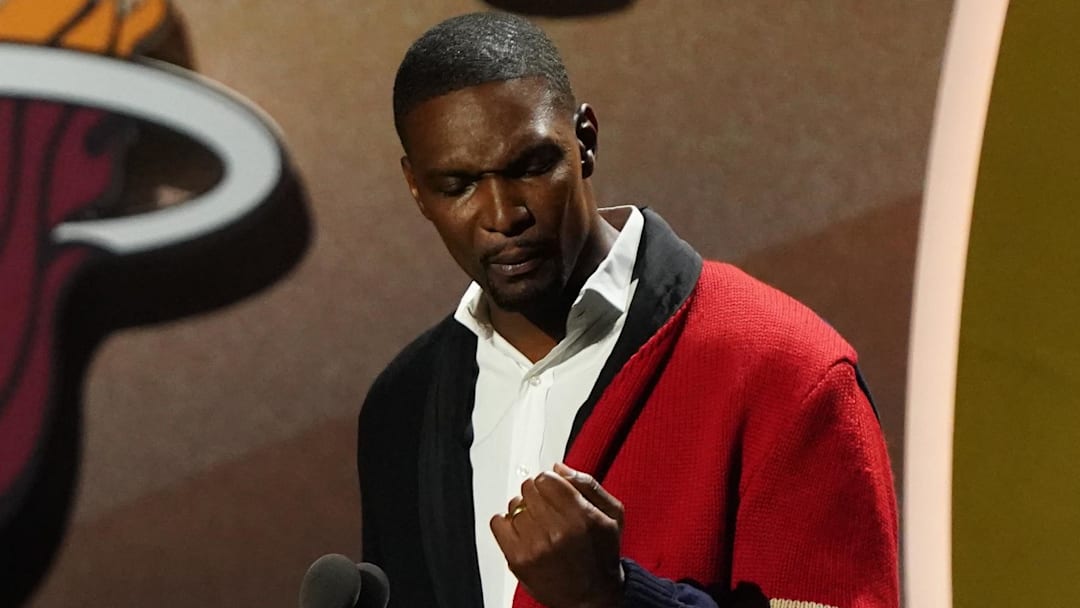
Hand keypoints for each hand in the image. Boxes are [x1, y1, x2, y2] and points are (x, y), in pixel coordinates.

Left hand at [489, 463, 624, 607]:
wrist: (593, 597)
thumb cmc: (602, 555)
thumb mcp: (612, 515)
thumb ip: (587, 484)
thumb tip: (558, 468)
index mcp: (581, 516)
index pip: (547, 478)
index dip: (550, 482)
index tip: (553, 490)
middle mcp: (557, 530)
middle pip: (529, 488)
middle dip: (537, 494)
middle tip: (547, 508)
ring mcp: (535, 545)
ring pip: (514, 504)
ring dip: (524, 510)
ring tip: (538, 523)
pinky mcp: (518, 559)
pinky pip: (498, 523)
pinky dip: (506, 523)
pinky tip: (522, 531)